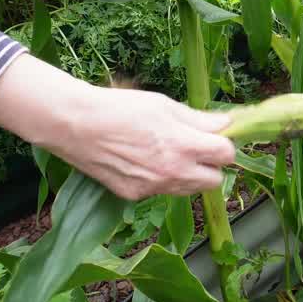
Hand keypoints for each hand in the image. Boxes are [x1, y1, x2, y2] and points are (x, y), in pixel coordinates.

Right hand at [0, 55, 235, 199]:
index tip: (216, 137)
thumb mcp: (164, 105)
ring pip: (188, 189)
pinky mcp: (135, 196)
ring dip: (188, 174)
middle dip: (210, 165)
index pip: (227, 155)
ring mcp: (154, 188)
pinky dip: (161, 180)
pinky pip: (162, 191)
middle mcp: (173, 173)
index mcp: (183, 146)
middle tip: (195, 148)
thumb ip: (198, 120)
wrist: (75, 125)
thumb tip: (226, 124)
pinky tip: (143, 161)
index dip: (224, 145)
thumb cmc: (120, 108)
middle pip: (215, 181)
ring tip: (167, 153)